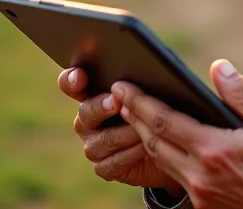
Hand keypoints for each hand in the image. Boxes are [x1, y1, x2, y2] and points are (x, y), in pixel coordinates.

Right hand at [58, 67, 183, 195]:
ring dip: (125, 133)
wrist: (171, 147)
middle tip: (116, 103)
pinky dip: (130, 155)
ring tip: (145, 127)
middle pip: (85, 112)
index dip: (71, 79)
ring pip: (102, 140)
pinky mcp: (104, 167)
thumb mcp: (151, 93)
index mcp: (93, 94)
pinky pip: (111, 163)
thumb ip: (137, 85)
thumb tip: (134, 80)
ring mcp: (93, 145)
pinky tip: (145, 148)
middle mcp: (88, 120)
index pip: (71, 83)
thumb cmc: (158, 112)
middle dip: (101, 107)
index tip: (80, 76)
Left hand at [113, 59, 242, 208]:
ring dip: (144, 137)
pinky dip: (164, 157)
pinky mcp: (205, 206)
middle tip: (119, 96)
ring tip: (135, 115)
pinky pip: (176, 177)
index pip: (164, 122)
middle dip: (134, 117)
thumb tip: (219, 68)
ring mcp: (201, 194)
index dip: (140, 102)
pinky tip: (164, 143)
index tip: (123, 86)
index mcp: (215, 150)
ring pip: (161, 161)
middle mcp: (201, 175)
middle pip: (153, 142)